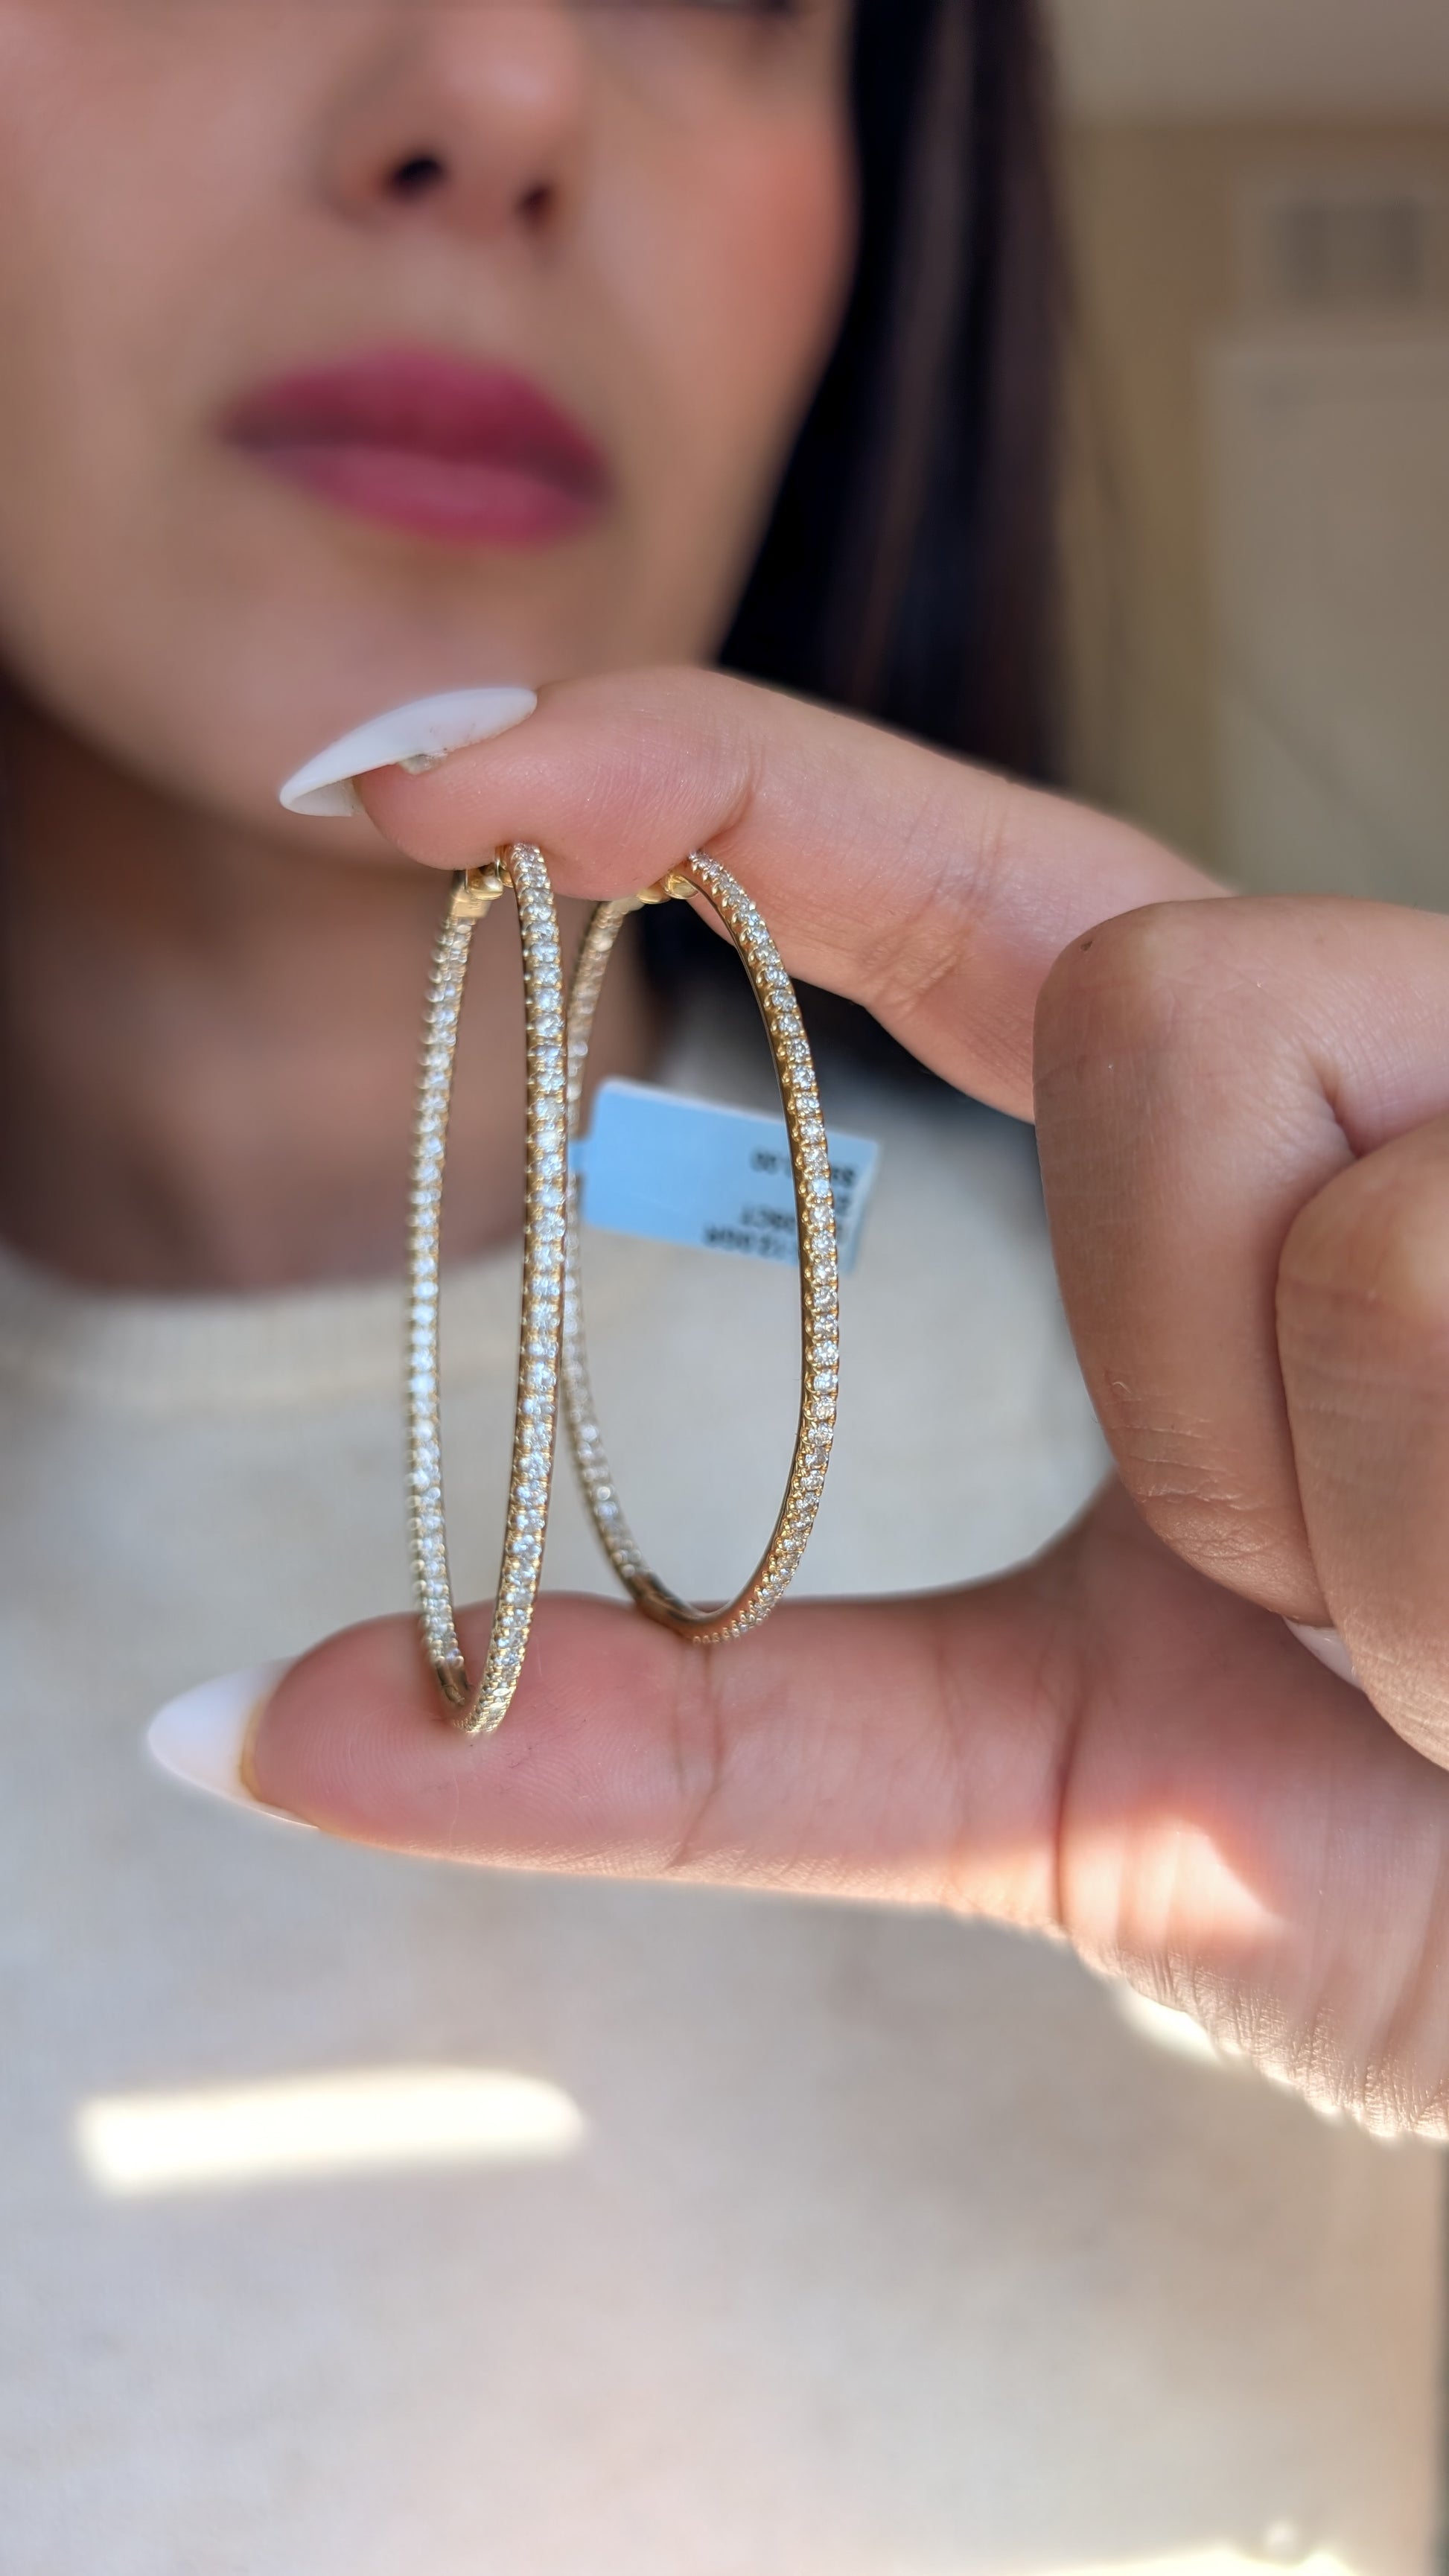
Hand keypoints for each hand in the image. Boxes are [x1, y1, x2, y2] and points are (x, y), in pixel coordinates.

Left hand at [244, 670, 1448, 2134]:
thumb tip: (285, 1723)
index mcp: (1234, 1165)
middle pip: (1153, 1001)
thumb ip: (704, 1742)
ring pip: (1324, 1192)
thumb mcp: (1051, 1793)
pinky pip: (1440, 1286)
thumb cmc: (1431, 1875)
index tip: (411, 777)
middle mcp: (1408, 1076)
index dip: (695, 776)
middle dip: (1194, 1370)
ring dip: (1349, 1513)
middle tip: (1337, 1608)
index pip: (946, 883)